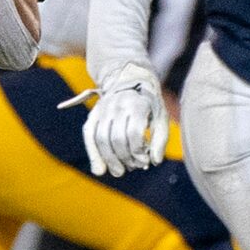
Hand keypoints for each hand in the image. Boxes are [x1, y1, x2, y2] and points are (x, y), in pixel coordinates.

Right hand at [80, 62, 168, 176]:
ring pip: (101, 139)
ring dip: (110, 160)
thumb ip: (160, 139)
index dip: (139, 151)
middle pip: (117, 138)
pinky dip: (93, 153)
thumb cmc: (149, 102)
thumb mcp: (161, 116)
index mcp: (137, 104)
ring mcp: (103, 108)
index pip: (134, 133)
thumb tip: (155, 162)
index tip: (145, 160)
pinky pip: (89, 135)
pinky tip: (99, 170)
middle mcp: (118, 105)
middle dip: (125, 158)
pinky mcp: (94, 113)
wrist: (130, 78)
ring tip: (119, 171)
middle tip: (133, 167)